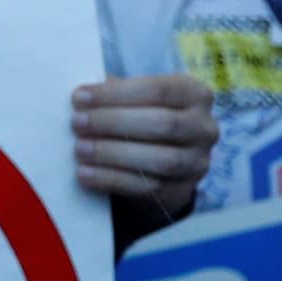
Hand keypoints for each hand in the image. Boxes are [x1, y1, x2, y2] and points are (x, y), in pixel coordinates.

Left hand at [71, 75, 214, 211]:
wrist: (157, 165)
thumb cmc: (139, 118)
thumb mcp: (134, 100)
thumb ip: (113, 94)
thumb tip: (81, 96)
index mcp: (194, 94)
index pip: (158, 89)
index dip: (116, 94)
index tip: (79, 98)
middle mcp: (204, 128)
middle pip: (163, 123)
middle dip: (114, 122)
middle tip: (77, 122)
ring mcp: (197, 162)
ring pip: (161, 159)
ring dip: (113, 153)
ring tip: (80, 148)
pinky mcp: (181, 190)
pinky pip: (147, 187)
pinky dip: (111, 179)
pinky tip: (85, 173)